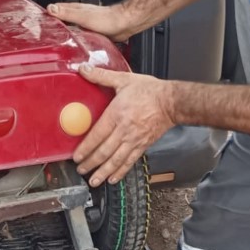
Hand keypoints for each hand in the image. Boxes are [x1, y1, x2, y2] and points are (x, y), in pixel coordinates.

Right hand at [47, 1, 135, 42]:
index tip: (37, 20)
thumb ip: (67, 13)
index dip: (45, 14)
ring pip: (70, 28)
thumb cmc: (108, 19)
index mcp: (75, 10)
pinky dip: (74, 40)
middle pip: (61, 19)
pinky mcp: (92, 32)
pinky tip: (73, 46)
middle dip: (52, 25)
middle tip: (43, 33)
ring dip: (63, 33)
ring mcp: (86, 24)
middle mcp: (80, 16)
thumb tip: (51, 8)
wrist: (125, 24)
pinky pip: (79, 36)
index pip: (55, 10)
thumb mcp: (83, 16)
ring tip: (55, 41)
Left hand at [74, 65, 175, 186]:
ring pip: (116, 160)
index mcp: (117, 114)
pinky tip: (112, 178)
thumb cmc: (149, 91)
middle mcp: (125, 130)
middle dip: (91, 163)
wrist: (172, 101)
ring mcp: (134, 140)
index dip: (86, 147)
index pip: (97, 134)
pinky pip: (129, 161)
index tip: (76, 156)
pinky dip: (120, 172)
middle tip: (80, 170)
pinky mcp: (143, 146)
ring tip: (93, 180)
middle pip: (104, 151)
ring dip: (103, 172)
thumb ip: (101, 76)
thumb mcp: (124, 80)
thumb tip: (83, 69)